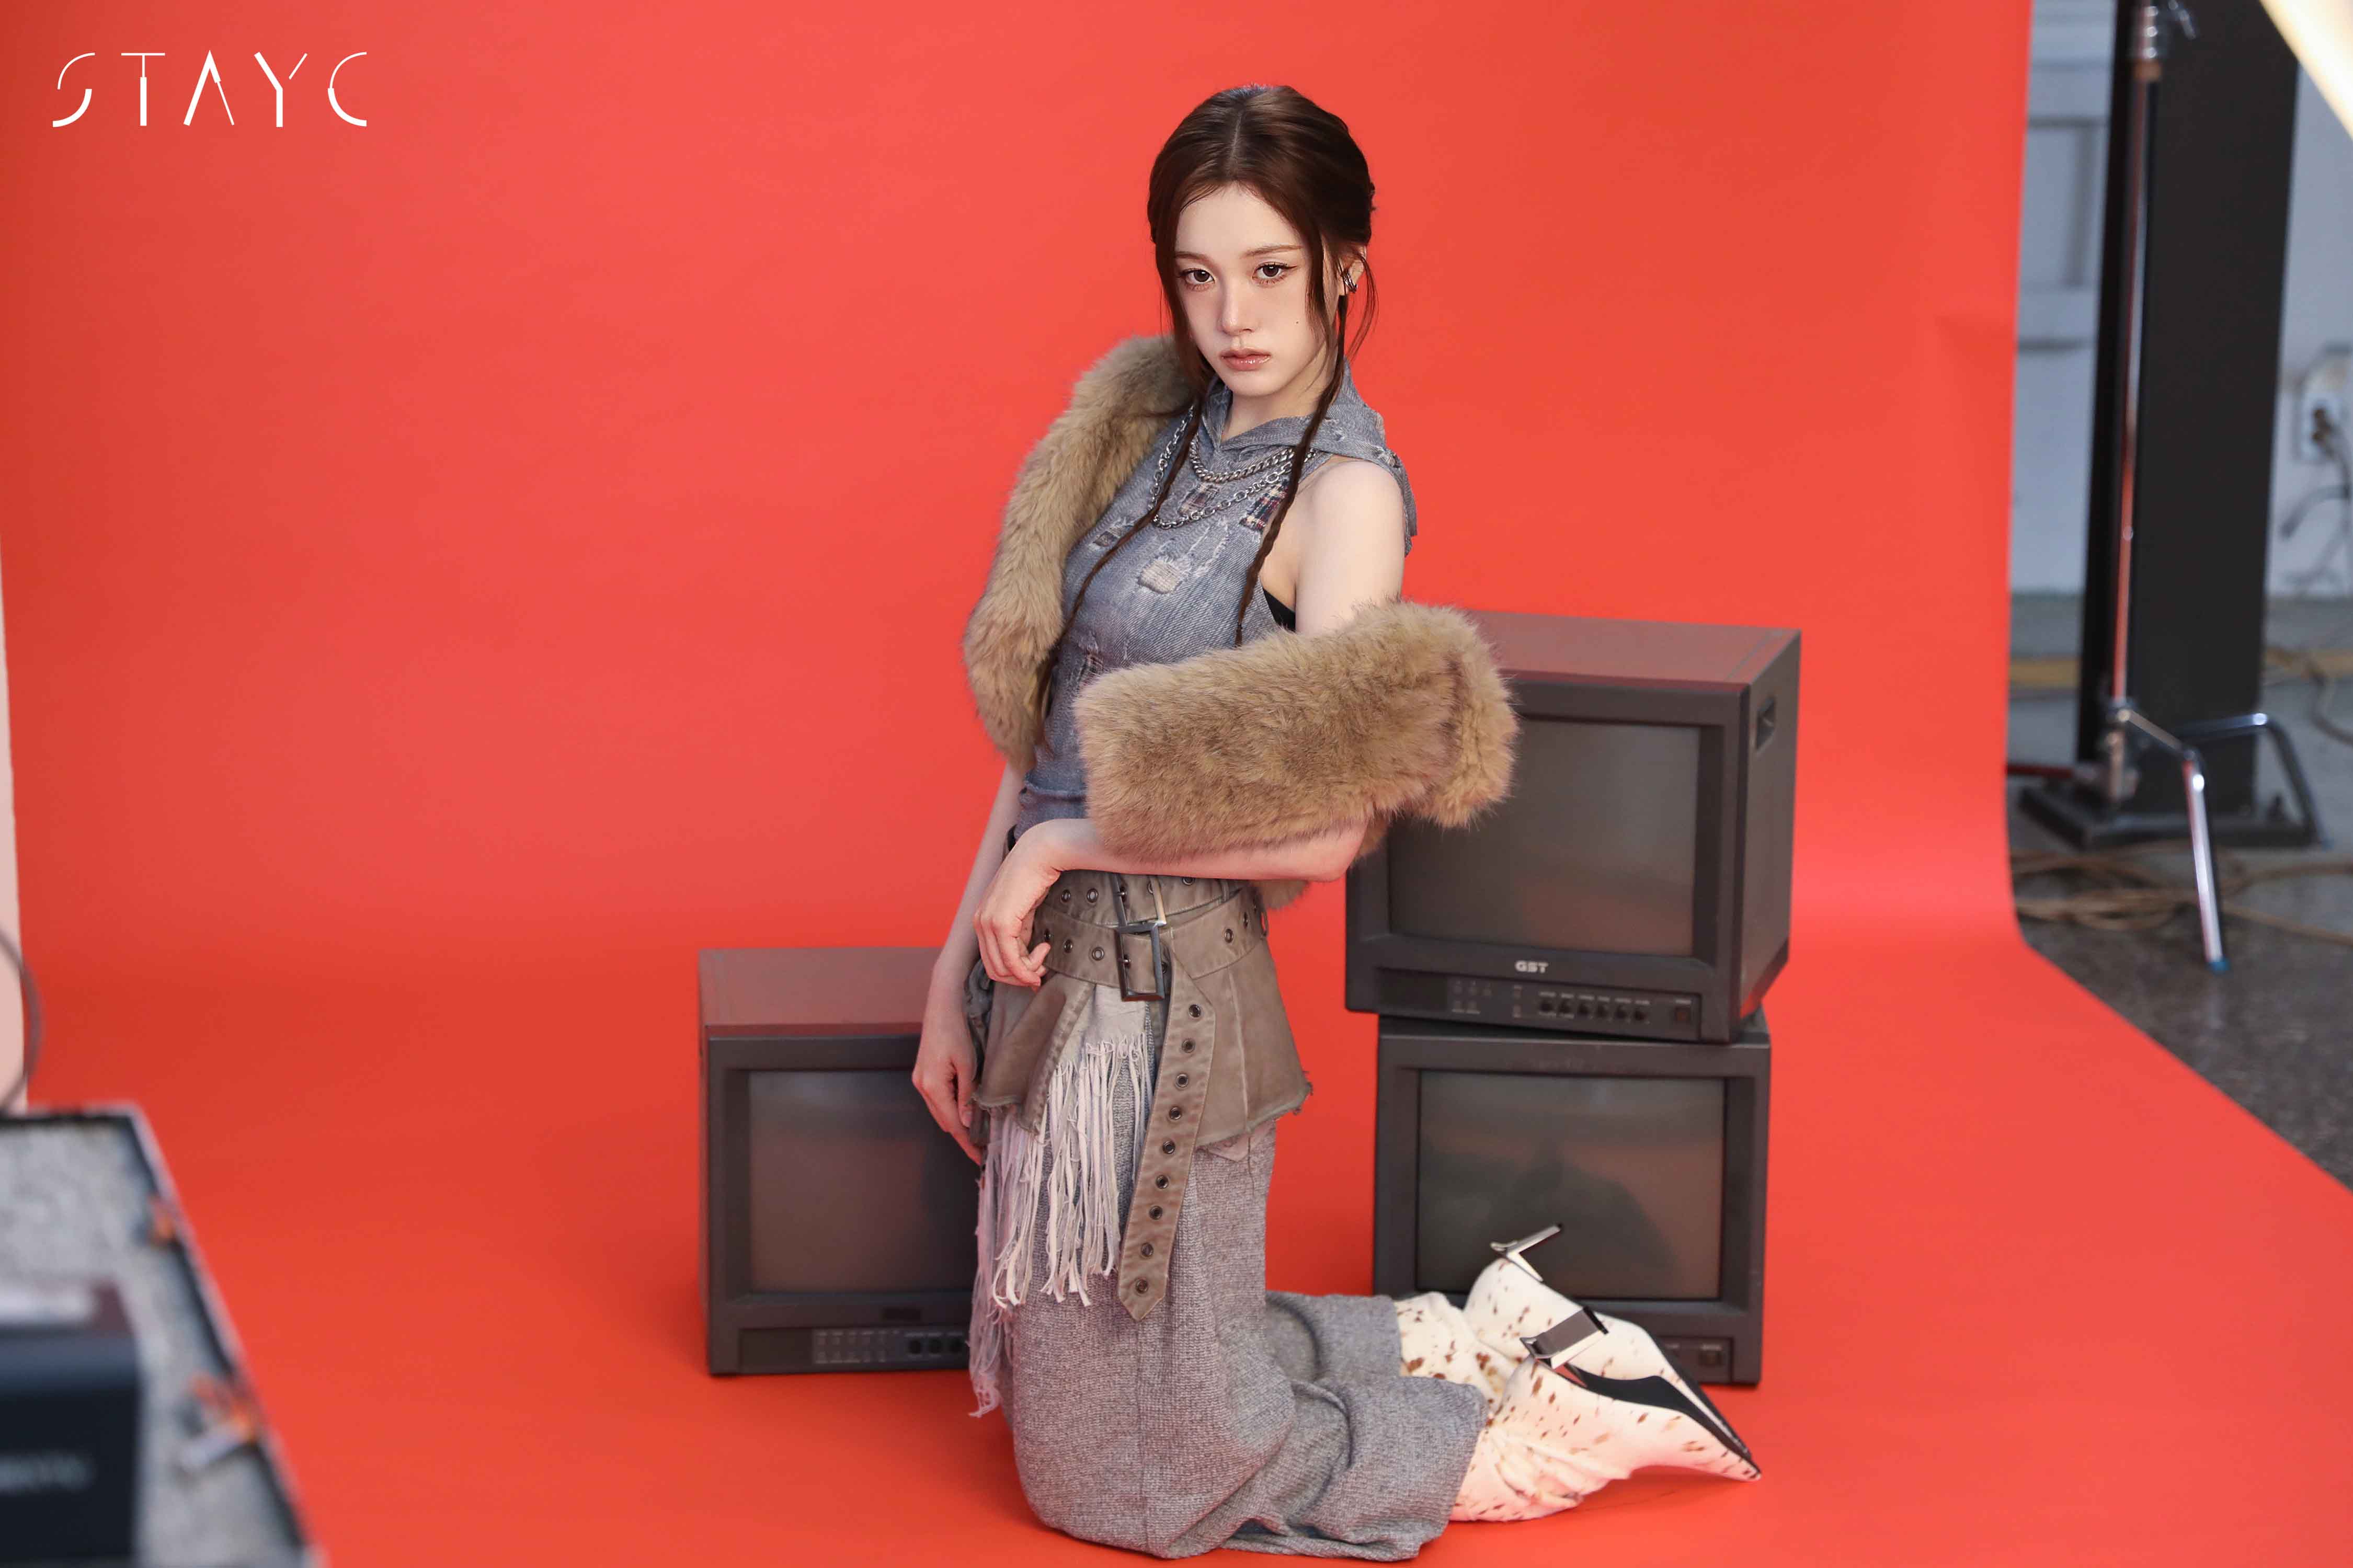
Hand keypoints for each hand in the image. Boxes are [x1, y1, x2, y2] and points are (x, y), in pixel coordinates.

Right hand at [912, 978, 983, 1164]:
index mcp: (932, 1086)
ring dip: (956, 1122)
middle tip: (983, 1148)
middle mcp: (921, 1085)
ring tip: (977, 1133)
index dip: (966, 1142)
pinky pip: (938, 1099)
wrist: (942, 1003)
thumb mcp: (967, 1064)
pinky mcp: (923, 1072)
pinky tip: (964, 1111)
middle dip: (962, 1135)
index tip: (980, 1158)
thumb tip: (967, 1122)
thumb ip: (967, 1095)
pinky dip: (951, 1108)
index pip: (952, 1124)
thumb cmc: (956, 1029)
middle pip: (943, 1121)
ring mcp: (920, 1079)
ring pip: (940, 1111)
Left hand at [975, 823, 1063, 988]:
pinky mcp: (1000, 923)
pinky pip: (1011, 960)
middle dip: (1021, 976)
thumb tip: (1028, 964)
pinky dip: (1028, 967)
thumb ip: (1021, 936)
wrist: (1040, 853)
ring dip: (1028, 971)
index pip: (991, 960)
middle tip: (1041, 970)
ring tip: (1044, 958)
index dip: (1014, 974)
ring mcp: (987, 923)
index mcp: (982, 919)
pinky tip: (1044, 951)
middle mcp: (980, 923)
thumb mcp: (1025, 912)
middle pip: (995, 970)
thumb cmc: (1035, 878)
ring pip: (1003, 968)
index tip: (1035, 973)